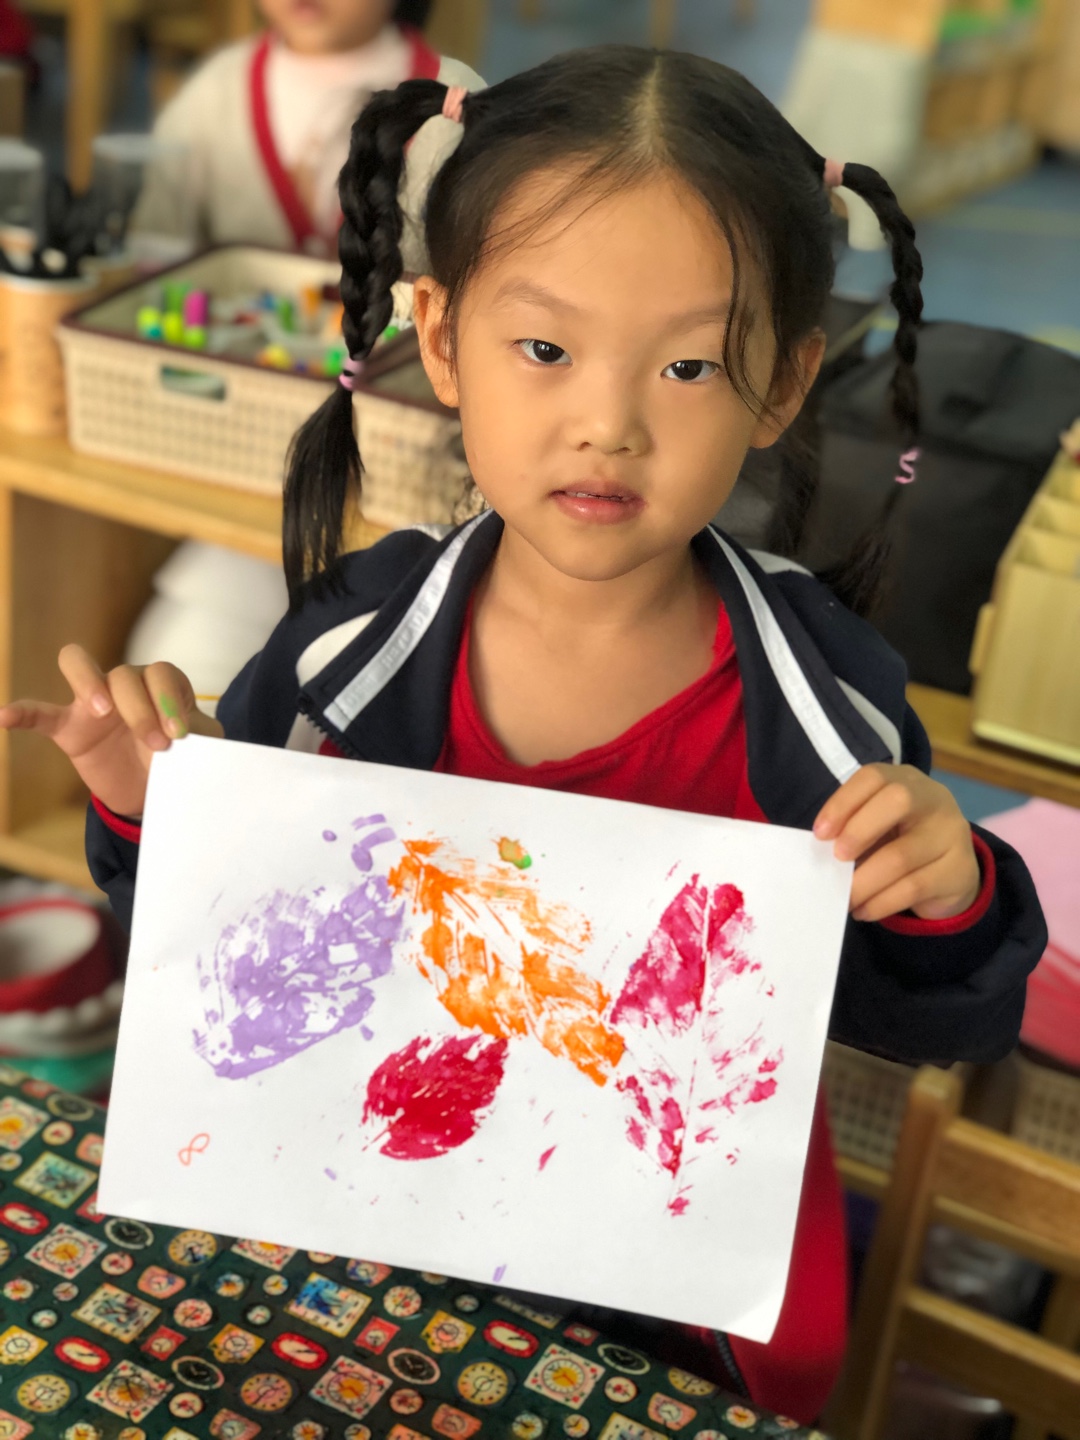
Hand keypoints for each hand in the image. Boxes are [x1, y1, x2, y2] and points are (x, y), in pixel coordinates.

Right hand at [0, 644, 222, 819]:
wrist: (152, 791)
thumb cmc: (180, 758)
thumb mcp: (201, 746)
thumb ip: (203, 734)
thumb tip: (199, 734)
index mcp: (160, 684)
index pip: (160, 673)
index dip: (170, 700)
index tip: (179, 736)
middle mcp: (125, 684)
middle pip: (124, 673)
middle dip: (142, 708)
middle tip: (158, 745)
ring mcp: (92, 703)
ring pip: (79, 665)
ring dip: (90, 683)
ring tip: (101, 710)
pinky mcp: (69, 727)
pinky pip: (39, 713)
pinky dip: (21, 712)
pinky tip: (4, 717)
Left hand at [813, 763, 979, 922]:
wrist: (952, 871)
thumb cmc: (900, 840)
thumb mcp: (877, 826)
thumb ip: (851, 829)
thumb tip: (819, 853)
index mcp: (905, 780)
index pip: (873, 777)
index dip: (843, 802)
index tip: (820, 833)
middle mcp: (933, 799)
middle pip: (897, 801)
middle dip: (859, 831)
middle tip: (837, 859)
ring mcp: (951, 834)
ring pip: (900, 856)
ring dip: (863, 882)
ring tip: (844, 898)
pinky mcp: (958, 870)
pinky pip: (913, 888)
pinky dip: (880, 903)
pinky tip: (863, 910)